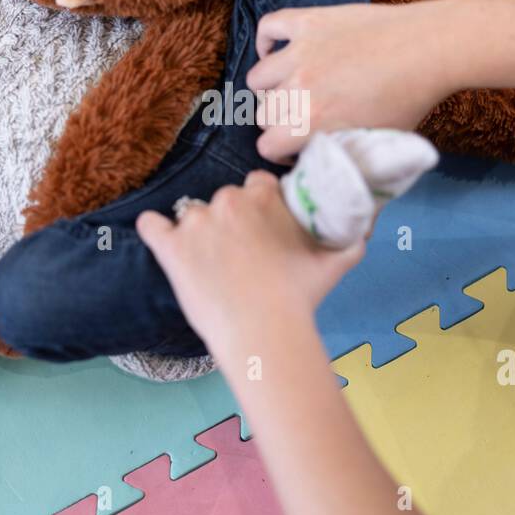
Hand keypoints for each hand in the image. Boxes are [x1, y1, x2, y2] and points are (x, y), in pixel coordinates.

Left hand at [137, 171, 363, 353]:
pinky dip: (154, 230)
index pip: (256, 184)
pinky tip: (160, 239)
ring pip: (190, 214)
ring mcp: (196, 223)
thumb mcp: (334, 264)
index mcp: (264, 197)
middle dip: (229, 220)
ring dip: (197, 231)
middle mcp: (228, 202)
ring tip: (206, 261)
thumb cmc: (299, 298)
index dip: (258, 206)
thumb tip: (363, 233)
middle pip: (224, 199)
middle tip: (237, 252)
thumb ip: (349, 242)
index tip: (260, 227)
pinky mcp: (171, 248)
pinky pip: (151, 225)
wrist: (263, 330)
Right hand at [247, 0, 458, 161]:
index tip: (297, 148)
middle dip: (278, 123)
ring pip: (257, 77)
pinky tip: (279, 52)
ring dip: (270, 88)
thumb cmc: (410, 98)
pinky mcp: (309, 21)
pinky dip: (267, 40)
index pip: (267, 145)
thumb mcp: (378, 143)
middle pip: (262, 113)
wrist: (430, 47)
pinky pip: (268, 26)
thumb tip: (338, 195)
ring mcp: (300, 50)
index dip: (281, 152)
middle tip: (299, 121)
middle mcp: (299, 85)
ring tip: (290, 89)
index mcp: (313, 120)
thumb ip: (349, 164)